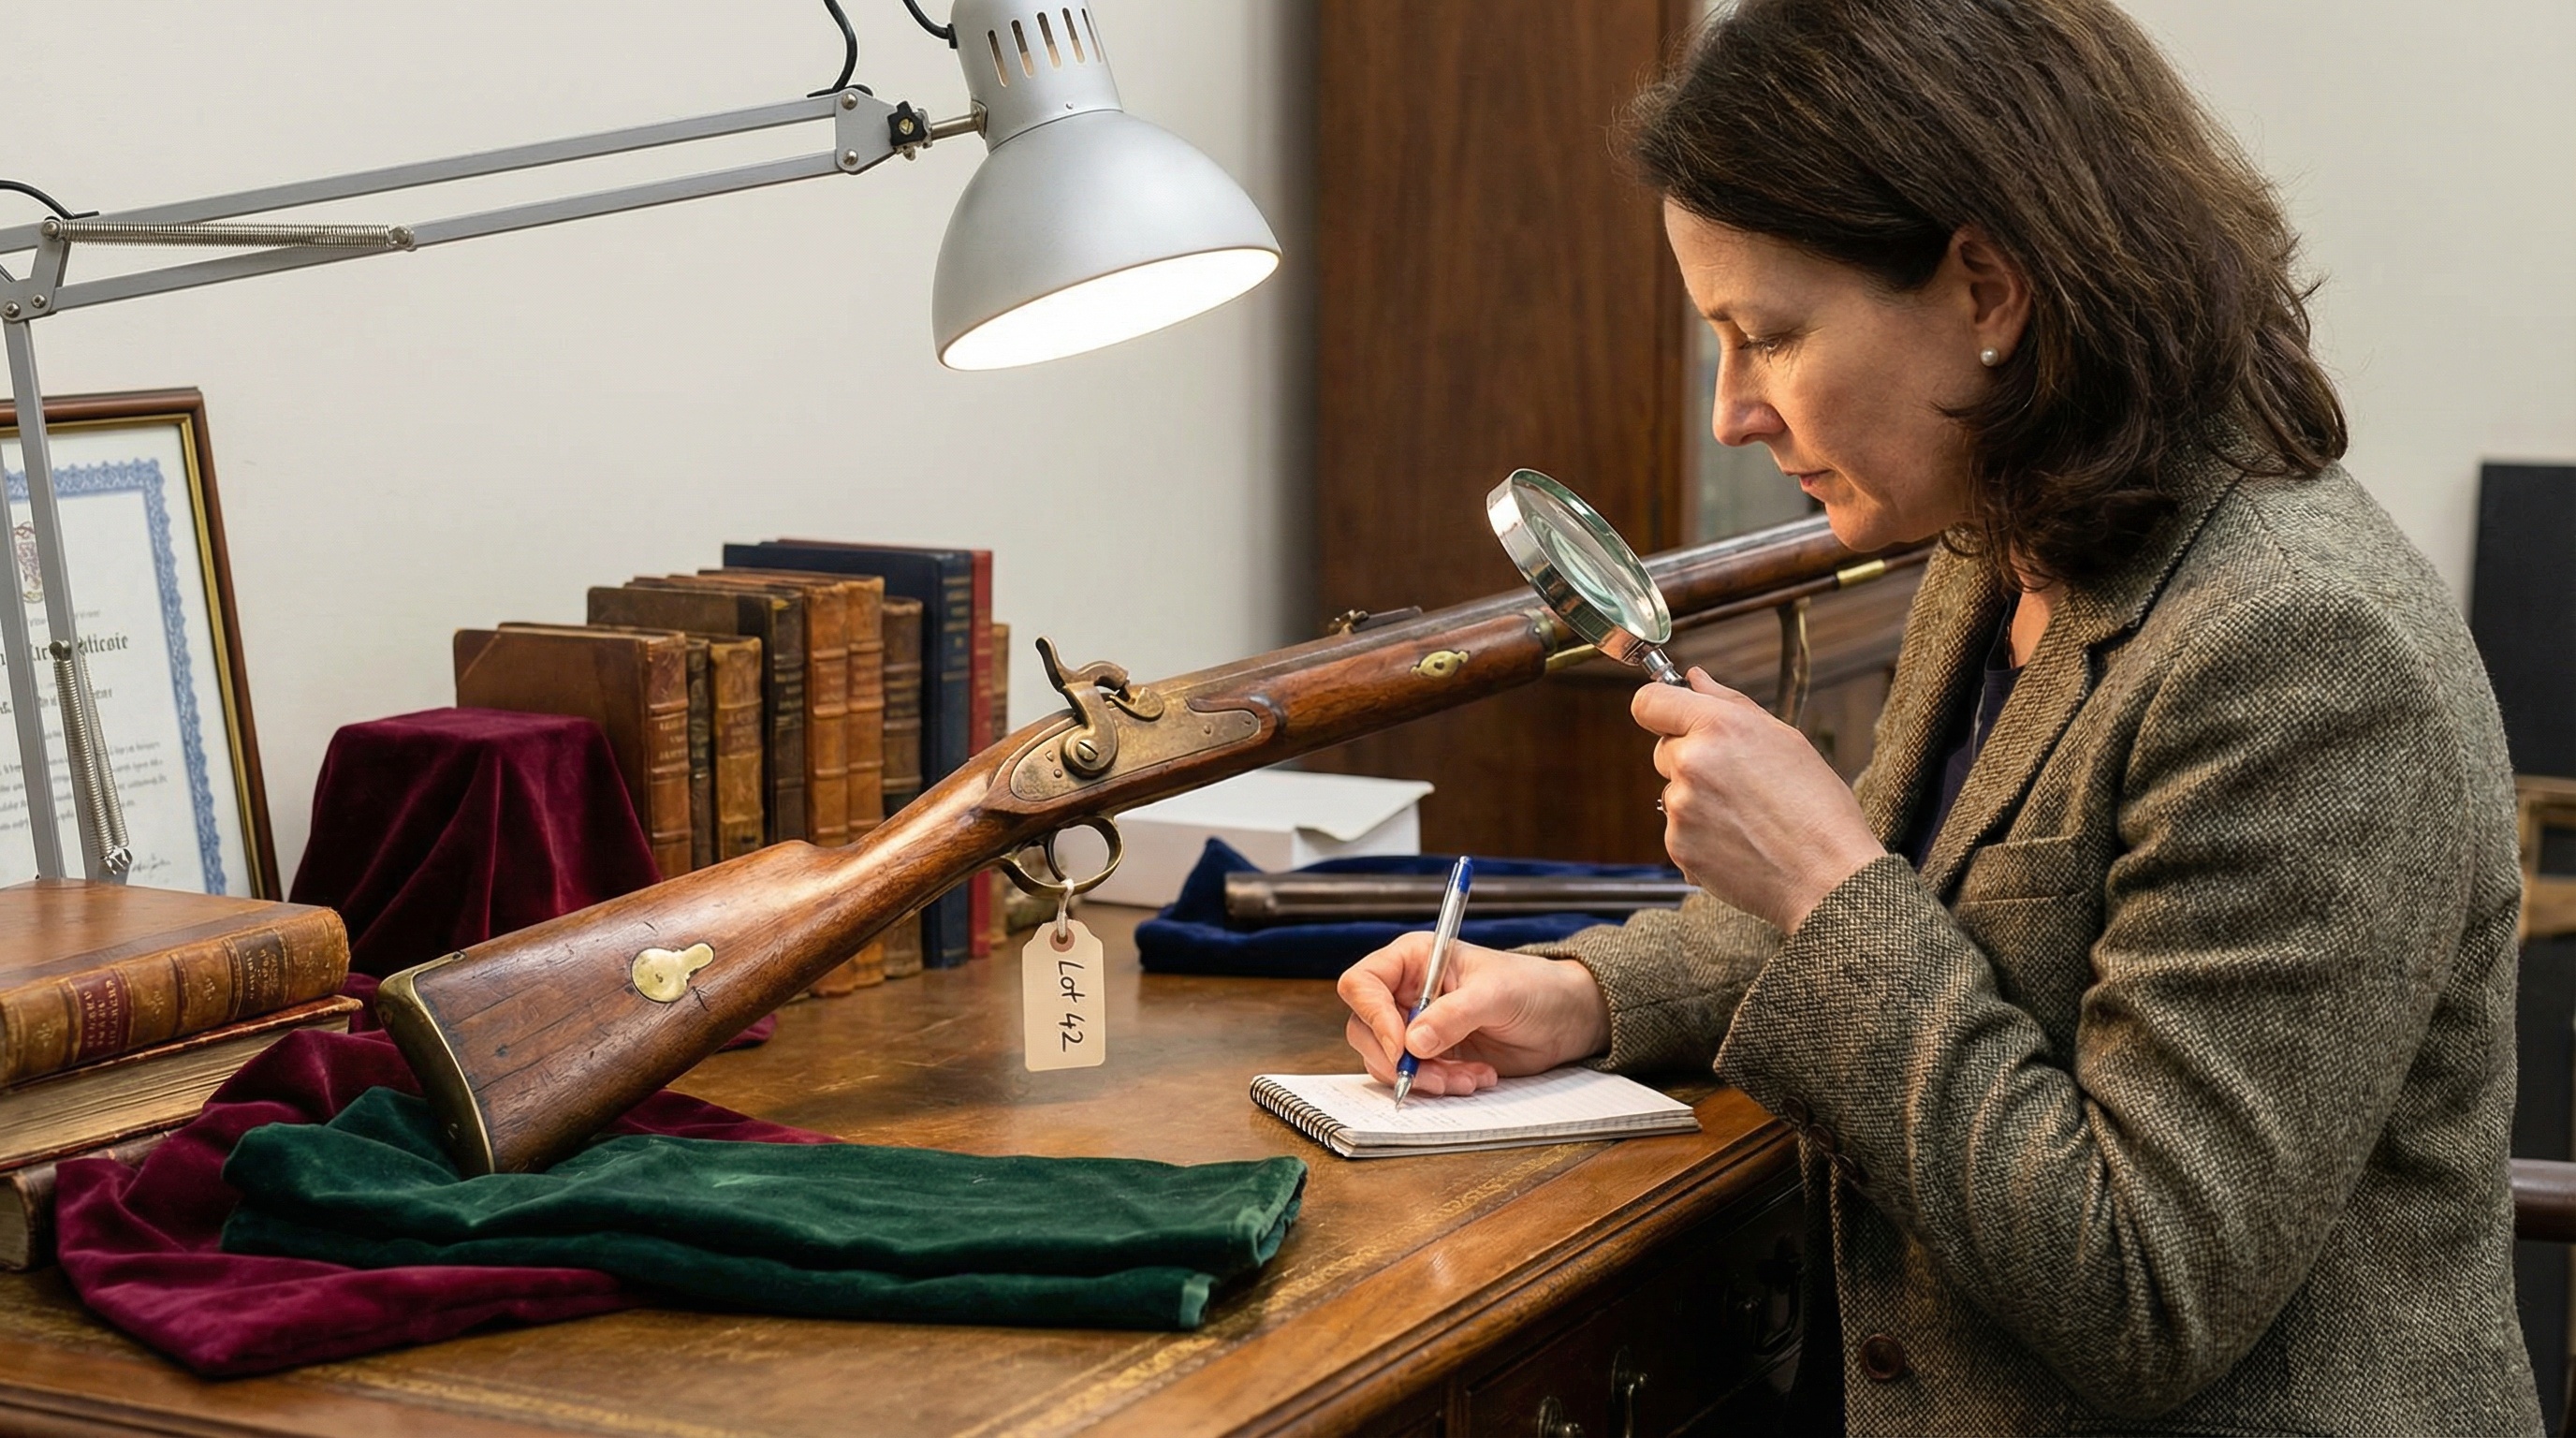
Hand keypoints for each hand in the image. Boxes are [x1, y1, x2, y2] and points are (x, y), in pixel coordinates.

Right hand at [1337, 933, 1612, 1097]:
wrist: (1562, 1018)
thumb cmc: (1533, 987)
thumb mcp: (1496, 994)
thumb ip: (1454, 1014)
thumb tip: (1413, 1043)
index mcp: (1413, 960)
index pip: (1363, 983)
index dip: (1373, 1016)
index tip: (1402, 1047)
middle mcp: (1406, 992)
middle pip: (1364, 1028)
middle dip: (1396, 1059)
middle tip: (1432, 1076)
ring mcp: (1416, 1026)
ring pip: (1386, 1060)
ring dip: (1423, 1078)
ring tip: (1467, 1079)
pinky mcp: (1431, 1056)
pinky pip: (1414, 1078)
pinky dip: (1440, 1085)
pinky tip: (1475, 1078)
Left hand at [1635, 668, 1886, 931]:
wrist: (1828, 878)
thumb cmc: (1817, 809)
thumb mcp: (1784, 739)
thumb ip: (1729, 703)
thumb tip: (1695, 678)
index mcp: (1719, 727)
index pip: (1649, 702)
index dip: (1660, 709)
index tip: (1673, 719)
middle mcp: (1692, 763)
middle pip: (1664, 750)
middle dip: (1691, 759)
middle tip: (1738, 780)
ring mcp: (1681, 808)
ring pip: (1672, 792)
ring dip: (1697, 801)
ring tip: (1746, 817)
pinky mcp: (1677, 846)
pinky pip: (1678, 830)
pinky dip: (1700, 836)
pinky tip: (1739, 842)